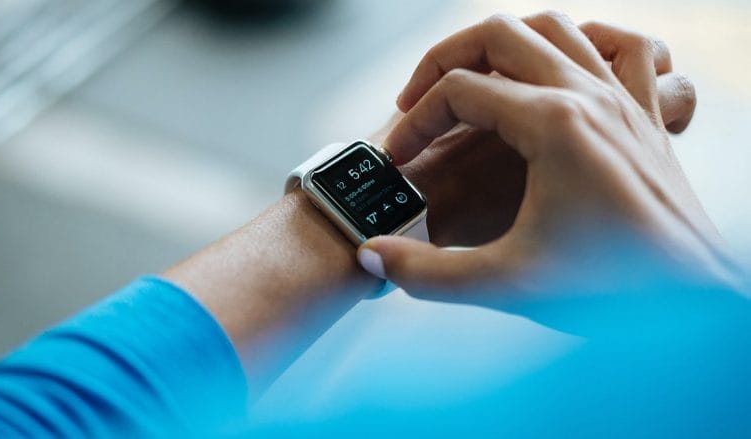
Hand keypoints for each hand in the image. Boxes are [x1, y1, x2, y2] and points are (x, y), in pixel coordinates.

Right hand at [357, 12, 737, 309]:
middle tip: (416, 100)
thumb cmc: (615, 291)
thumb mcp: (507, 284)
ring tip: (474, 79)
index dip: (414, 124)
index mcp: (553, 125)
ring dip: (505, 43)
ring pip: (556, 28)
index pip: (458, 91)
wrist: (697, 306)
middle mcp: (590, 97)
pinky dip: (591, 42)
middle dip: (443, 60)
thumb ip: (427, 273)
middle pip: (499, 35)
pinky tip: (569, 65)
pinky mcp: (644, 118)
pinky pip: (626, 49)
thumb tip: (372, 259)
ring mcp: (624, 100)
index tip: (399, 163)